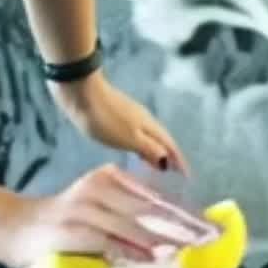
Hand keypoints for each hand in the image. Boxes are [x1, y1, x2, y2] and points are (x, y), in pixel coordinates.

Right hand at [1, 162, 213, 267]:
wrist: (10, 226)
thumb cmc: (59, 224)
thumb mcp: (95, 209)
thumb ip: (125, 217)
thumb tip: (166, 239)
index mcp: (109, 179)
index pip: (156, 198)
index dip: (187, 214)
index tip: (213, 227)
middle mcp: (100, 188)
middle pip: (152, 210)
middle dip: (184, 227)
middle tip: (210, 240)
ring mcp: (86, 208)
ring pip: (135, 225)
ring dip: (165, 240)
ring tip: (190, 251)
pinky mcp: (74, 230)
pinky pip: (111, 242)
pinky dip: (134, 252)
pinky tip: (152, 259)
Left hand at [53, 71, 189, 175]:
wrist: (80, 92)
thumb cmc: (105, 118)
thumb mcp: (129, 138)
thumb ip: (148, 149)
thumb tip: (167, 160)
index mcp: (149, 126)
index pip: (170, 145)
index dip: (179, 160)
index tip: (186, 176)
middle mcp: (144, 119)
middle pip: (162, 139)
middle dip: (170, 155)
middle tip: (174, 173)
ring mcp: (130, 115)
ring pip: (149, 135)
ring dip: (155, 149)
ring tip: (156, 165)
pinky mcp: (117, 114)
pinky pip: (137, 133)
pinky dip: (141, 144)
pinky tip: (133, 148)